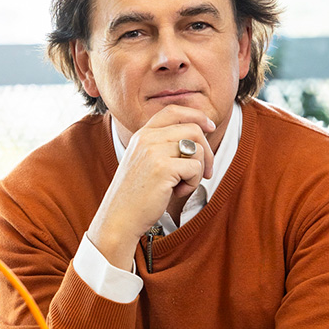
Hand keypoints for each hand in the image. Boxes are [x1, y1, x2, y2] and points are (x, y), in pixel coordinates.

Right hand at [88, 105, 215, 268]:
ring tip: (182, 186)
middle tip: (207, 172)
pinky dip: (193, 183)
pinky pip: (195, 168)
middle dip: (207, 151)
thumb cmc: (135, 196)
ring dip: (197, 171)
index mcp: (142, 134)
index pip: (173, 110)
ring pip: (197, 149)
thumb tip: (197, 139)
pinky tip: (177, 192)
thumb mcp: (145, 162)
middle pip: (192, 130)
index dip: (196, 115)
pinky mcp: (163, 168)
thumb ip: (163, 146)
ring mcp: (154, 151)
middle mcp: (147, 138)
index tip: (209, 126)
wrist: (119, 218)